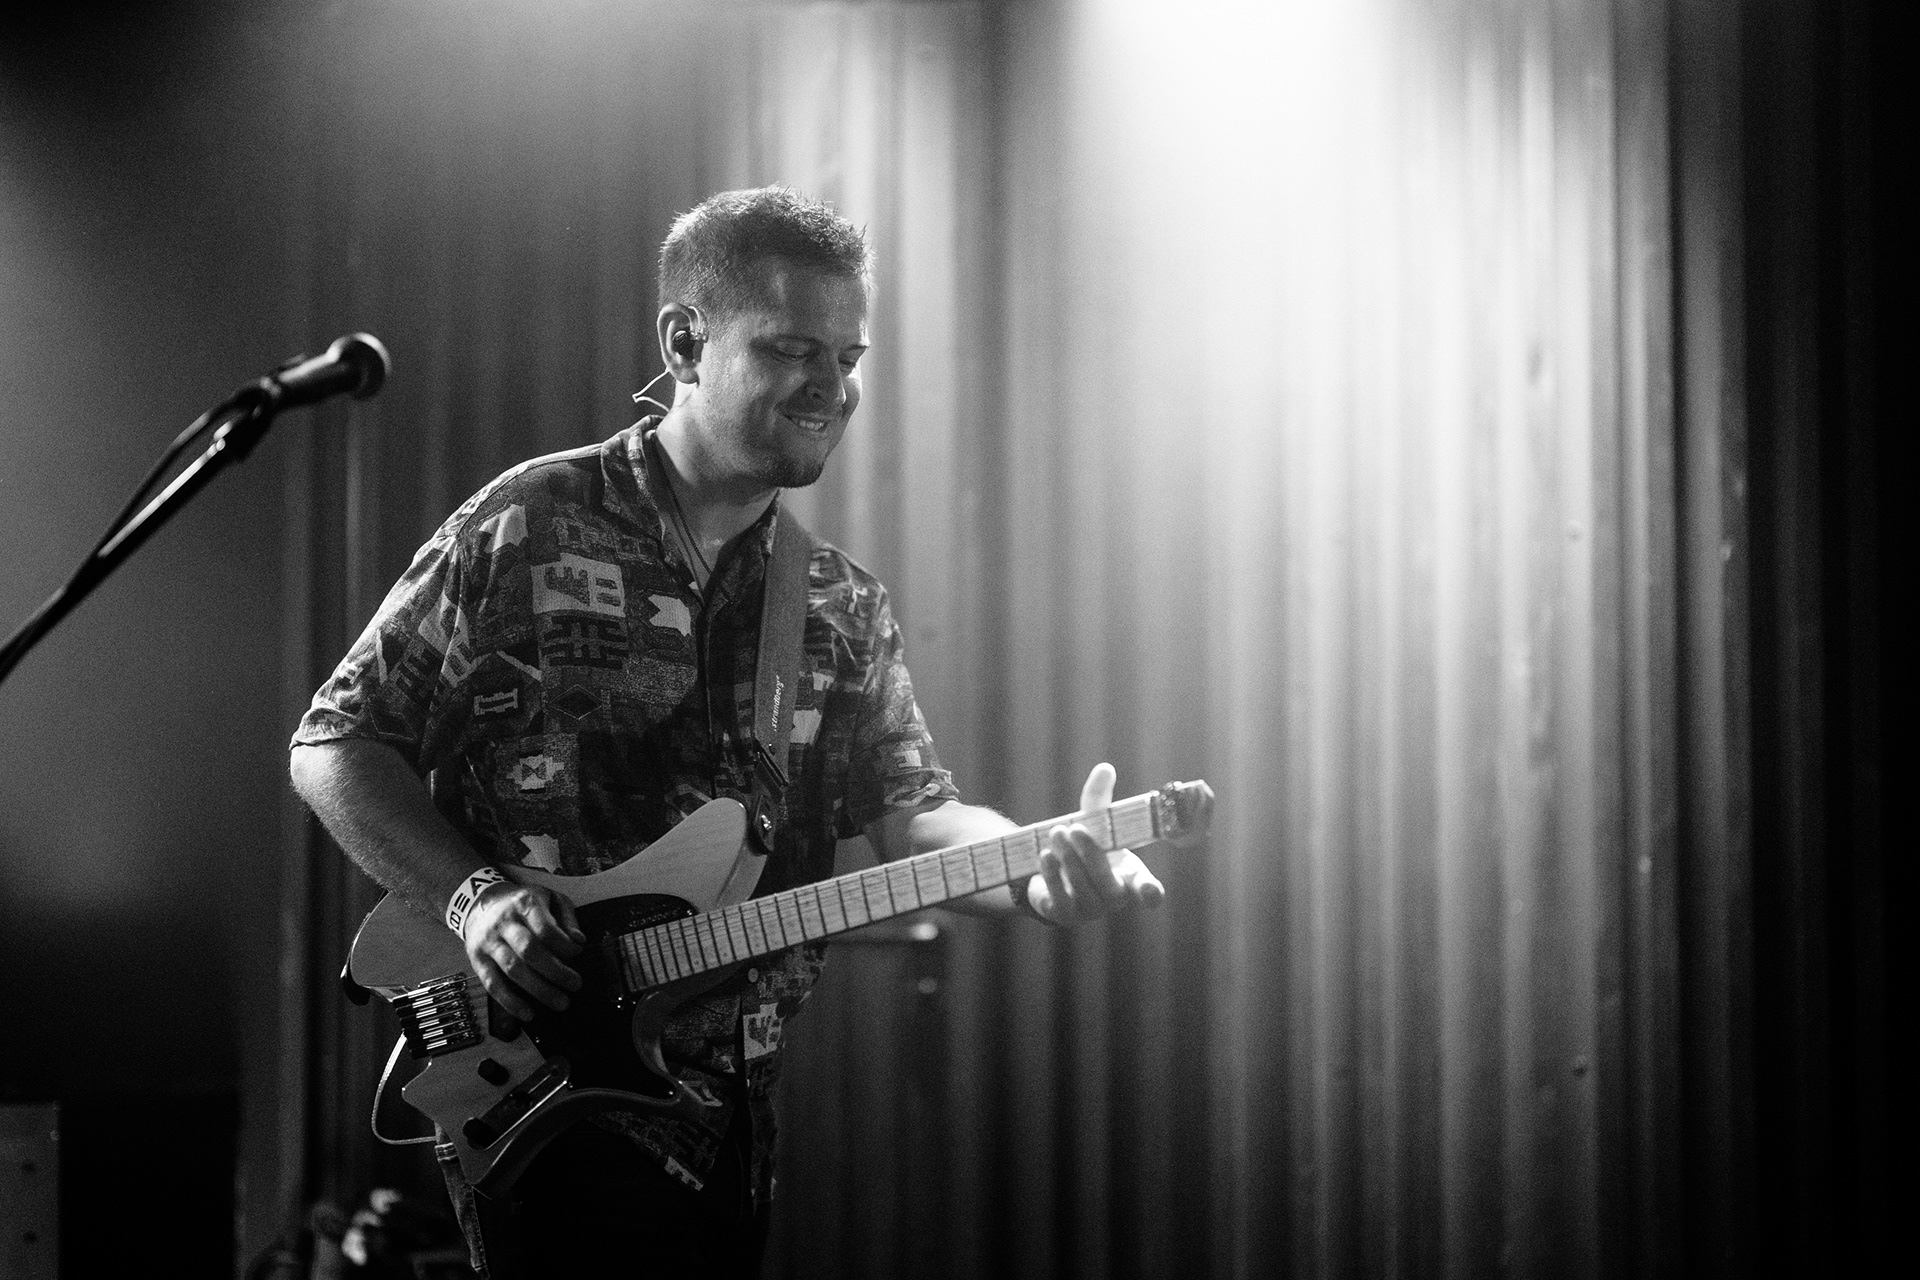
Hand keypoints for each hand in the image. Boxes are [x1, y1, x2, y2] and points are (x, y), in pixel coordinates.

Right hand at [460, 881, 586, 1018]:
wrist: (480, 903)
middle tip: (575, 985)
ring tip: (560, 1002)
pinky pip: (492, 984)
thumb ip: (567, 918)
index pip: (545, 929)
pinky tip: (528, 1013)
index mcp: (525, 904)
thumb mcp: (549, 898)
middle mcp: (504, 923)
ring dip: (538, 990)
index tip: (578, 954)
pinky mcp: (477, 960)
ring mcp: (489, 942)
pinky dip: (510, 1002)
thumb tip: (579, 940)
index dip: (564, 945)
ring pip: (512, 969)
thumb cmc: (522, 904)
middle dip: (555, 971)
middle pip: (529, 951)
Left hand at [1025, 762, 1165, 924]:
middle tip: (1075, 828)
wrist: (1052, 875)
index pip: (1147, 890)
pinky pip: (1059, 898)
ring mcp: (1088, 911)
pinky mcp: (1063, 916)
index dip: (1150, 892)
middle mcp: (1112, 899)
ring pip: (1081, 889)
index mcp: (1129, 877)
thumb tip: (1105, 768)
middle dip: (1091, 855)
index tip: (1149, 892)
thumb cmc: (1084, 847)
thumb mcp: (1092, 823)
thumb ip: (1099, 799)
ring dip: (1069, 860)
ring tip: (1057, 833)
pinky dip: (1052, 875)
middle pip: (1107, 883)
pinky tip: (1045, 855)